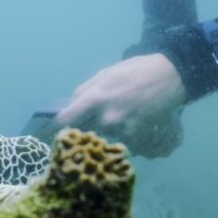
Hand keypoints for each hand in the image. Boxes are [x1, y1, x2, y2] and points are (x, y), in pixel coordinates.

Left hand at [46, 54, 186, 157]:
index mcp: (96, 99)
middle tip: (96, 121)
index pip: (65, 120)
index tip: (45, 134)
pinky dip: (128, 138)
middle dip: (85, 131)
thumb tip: (68, 107)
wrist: (171, 76)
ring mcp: (125, 133)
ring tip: (124, 117)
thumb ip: (84, 92)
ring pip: (106, 141)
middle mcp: (108, 120)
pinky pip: (126, 145)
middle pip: (84, 134)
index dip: (52, 129)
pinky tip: (138, 122)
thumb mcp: (104, 75)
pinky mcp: (141, 142)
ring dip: (109, 134)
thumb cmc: (135, 72)